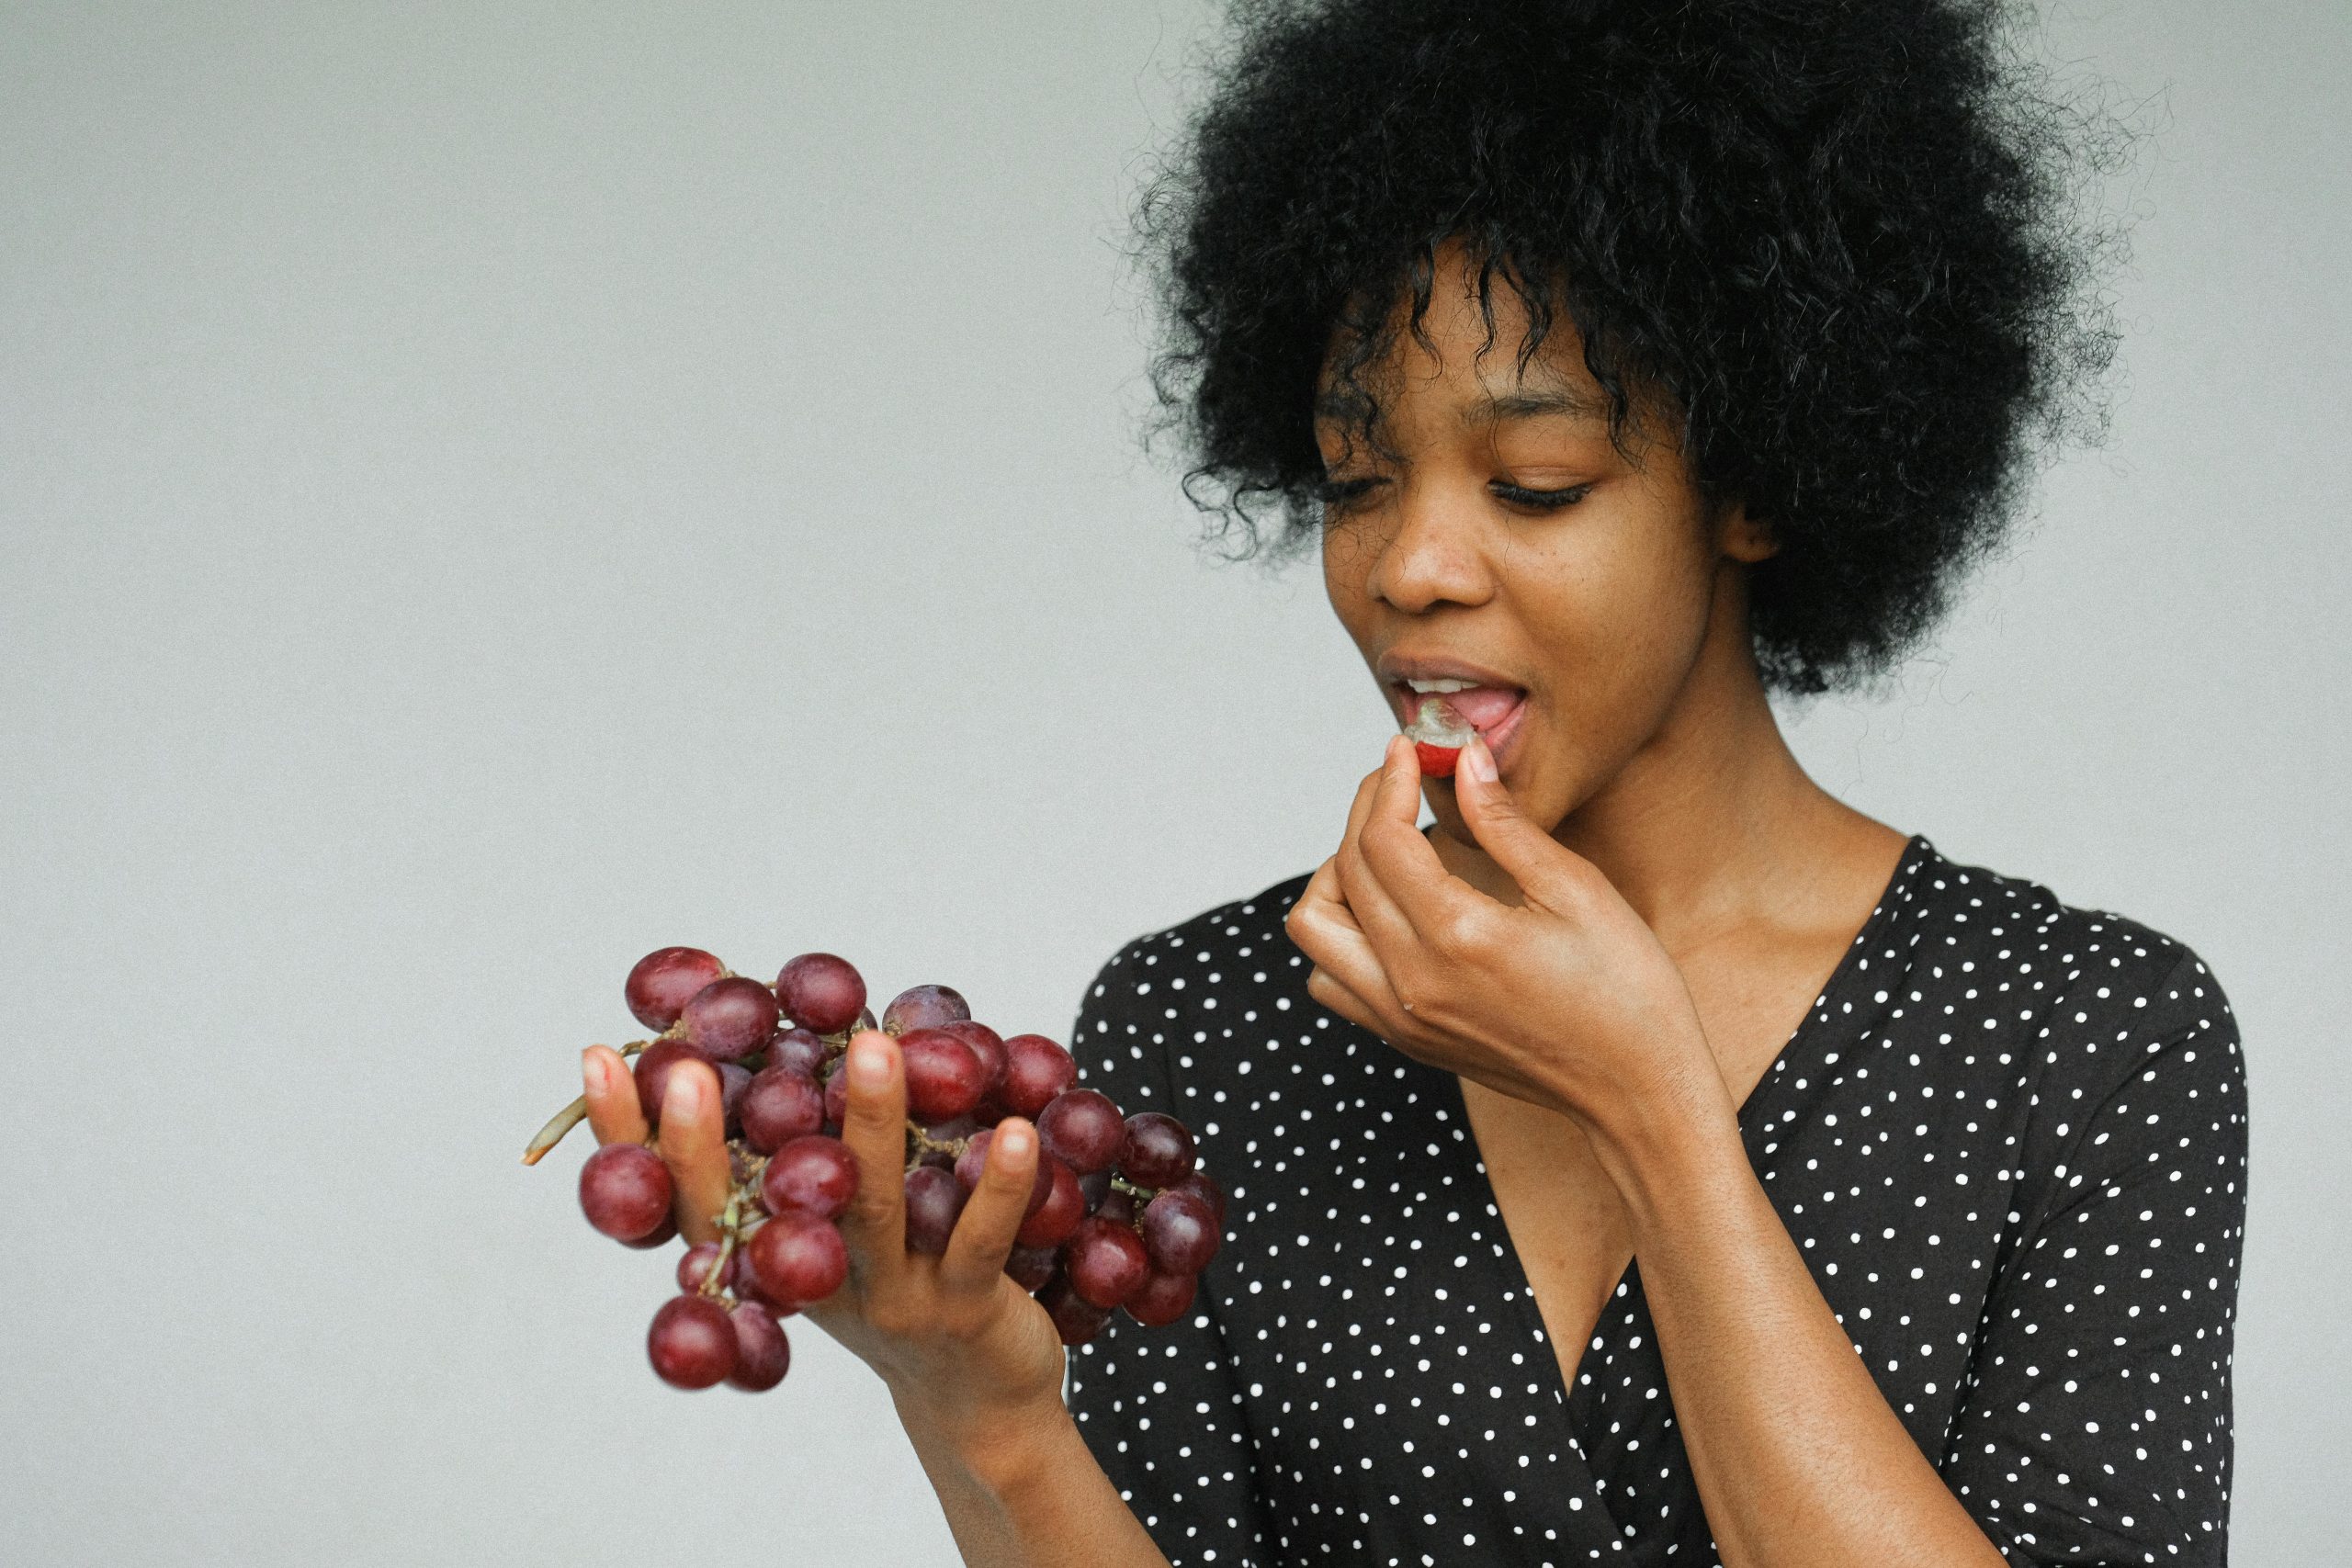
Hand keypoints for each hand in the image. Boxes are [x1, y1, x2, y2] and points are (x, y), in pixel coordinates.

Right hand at [579, 1033, 1067, 1444]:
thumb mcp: (842, 1222)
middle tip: (689, 1066)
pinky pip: (977, 1238)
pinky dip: (998, 1183)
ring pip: (869, 1207)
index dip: (631, 1137)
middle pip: (751, 1209)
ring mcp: (888, 1296)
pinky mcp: (963, 1309)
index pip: (682, 1197)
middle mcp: (815, 1279)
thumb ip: (809, 1146)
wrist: (980, 1400)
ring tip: (874, 1046)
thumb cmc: (904, 1284)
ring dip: (869, 1123)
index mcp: (773, 1254)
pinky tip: (1014, 1128)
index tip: (595, 1060)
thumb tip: (791, 1023)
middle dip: (709, 1139)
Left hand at [1284, 733, 1725, 1145]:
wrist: (1638, 1092)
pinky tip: (1390, 911)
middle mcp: (1413, 981)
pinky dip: (1341, 935)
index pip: (1382, 839)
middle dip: (1365, 811)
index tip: (1409, 748)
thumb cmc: (1626, 991)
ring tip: (1386, 849)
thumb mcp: (1577, 890)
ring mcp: (1401, 1017)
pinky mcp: (1405, 1038)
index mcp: (1458, 937)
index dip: (1389, 781)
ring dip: (1335, 877)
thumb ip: (1505, 823)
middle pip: (1344, 872)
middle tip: (1399, 780)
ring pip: (1315, 931)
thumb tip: (1463, 760)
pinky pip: (1332, 980)